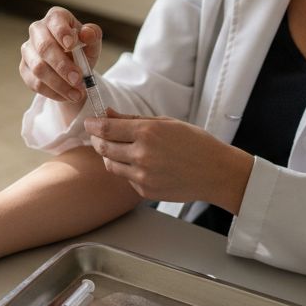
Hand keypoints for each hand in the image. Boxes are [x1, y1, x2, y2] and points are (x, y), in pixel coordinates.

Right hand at [19, 6, 102, 103]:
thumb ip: (93, 36)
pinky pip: (35, 83)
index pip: (55, 20)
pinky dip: (53, 92)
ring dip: (59, 84)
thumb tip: (86, 33)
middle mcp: (37, 31)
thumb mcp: (92, 44)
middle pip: (44, 47)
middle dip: (62, 66)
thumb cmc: (82, 50)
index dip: (62, 32)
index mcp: (56, 18)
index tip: (72, 45)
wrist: (71, 68)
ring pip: (38, 68)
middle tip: (78, 79)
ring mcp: (28, 50)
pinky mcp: (24, 69)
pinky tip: (67, 96)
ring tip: (77, 94)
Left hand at [85, 109, 253, 212]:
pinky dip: (127, 170)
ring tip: (123, 149)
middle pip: (103, 148)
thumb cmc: (195, 143)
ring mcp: (143, 176)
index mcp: (147, 133)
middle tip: (100, 134)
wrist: (216, 172)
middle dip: (98, 139)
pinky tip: (143, 164)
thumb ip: (132, 120)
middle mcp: (142, 156)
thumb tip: (106, 113)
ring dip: (110, 156)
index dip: (93, 125)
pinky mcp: (145, 191)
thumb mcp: (165, 123)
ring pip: (111, 165)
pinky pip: (126, 179)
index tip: (90, 122)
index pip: (105, 129)